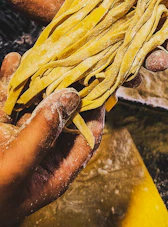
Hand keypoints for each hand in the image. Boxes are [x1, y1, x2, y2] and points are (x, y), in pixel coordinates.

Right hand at [0, 53, 104, 226]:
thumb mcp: (17, 164)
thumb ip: (44, 131)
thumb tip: (72, 97)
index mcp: (53, 171)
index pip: (86, 138)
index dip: (95, 111)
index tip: (99, 84)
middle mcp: (38, 152)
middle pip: (62, 116)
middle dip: (65, 88)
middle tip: (73, 61)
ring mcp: (16, 138)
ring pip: (33, 103)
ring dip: (37, 79)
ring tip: (45, 55)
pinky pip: (7, 100)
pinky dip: (10, 80)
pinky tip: (13, 62)